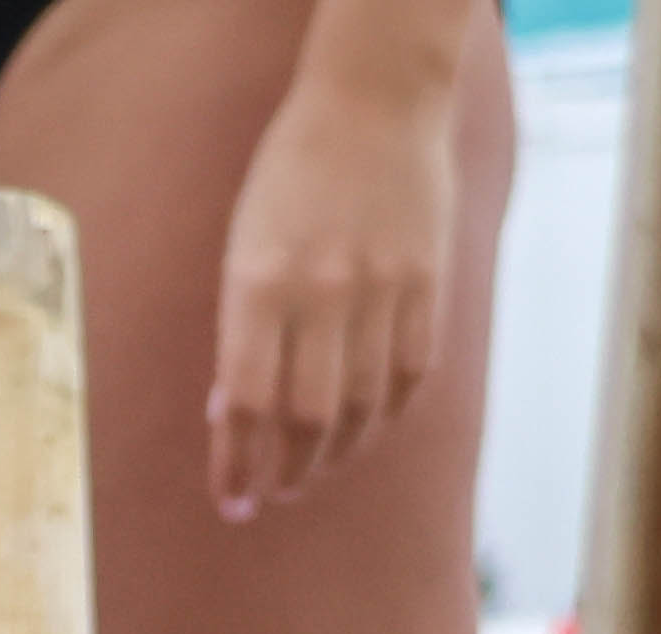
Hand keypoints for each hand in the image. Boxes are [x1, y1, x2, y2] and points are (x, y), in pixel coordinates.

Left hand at [209, 63, 457, 518]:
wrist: (375, 102)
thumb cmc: (291, 178)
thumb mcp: (242, 246)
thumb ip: (241, 328)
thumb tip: (232, 416)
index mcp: (259, 283)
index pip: (245, 402)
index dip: (237, 465)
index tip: (231, 502)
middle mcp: (322, 291)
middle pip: (306, 417)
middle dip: (285, 472)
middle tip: (271, 496)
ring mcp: (383, 287)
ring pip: (362, 405)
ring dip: (333, 454)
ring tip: (311, 473)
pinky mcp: (429, 280)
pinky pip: (411, 372)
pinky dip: (385, 414)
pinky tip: (364, 430)